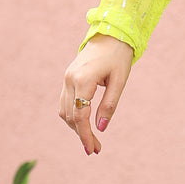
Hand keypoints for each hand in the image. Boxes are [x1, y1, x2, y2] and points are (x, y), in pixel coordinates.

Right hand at [58, 33, 133, 155]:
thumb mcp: (119, 81)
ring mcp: (67, 78)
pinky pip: (65, 102)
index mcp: (83, 80)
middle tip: (95, 149)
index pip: (80, 116)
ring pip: (65, 111)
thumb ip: (109, 105)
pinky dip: (73, 116)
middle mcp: (70, 79)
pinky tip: (84, 125)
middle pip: (70, 116)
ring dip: (76, 127)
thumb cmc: (119, 56)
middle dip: (81, 134)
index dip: (85, 135)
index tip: (91, 150)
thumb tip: (101, 128)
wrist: (110, 34)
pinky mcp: (68, 78)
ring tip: (91, 140)